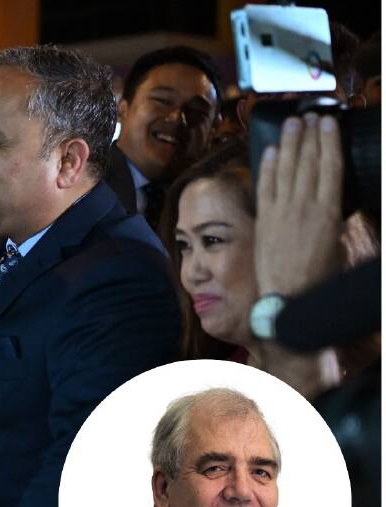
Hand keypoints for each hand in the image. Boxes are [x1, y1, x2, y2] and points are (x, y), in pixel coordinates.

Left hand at [254, 113, 344, 296]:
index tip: (329, 122)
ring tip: (292, 123)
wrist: (288, 297)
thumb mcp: (338, 245)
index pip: (330, 168)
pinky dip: (268, 167)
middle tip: (310, 114)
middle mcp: (304, 207)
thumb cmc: (319, 276)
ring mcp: (281, 212)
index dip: (329, 142)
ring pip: (286, 170)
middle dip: (309, 136)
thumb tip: (332, 210)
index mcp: (329, 212)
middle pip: (308, 163)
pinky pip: (265, 187)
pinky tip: (271, 150)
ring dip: (289, 144)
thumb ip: (334, 222)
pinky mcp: (263, 219)